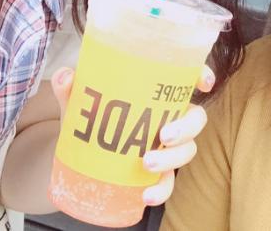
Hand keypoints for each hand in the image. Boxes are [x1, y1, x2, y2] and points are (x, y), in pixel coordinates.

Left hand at [50, 64, 215, 206]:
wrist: (76, 156)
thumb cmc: (88, 118)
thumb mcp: (79, 100)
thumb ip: (71, 86)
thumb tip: (67, 76)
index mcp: (156, 93)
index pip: (187, 79)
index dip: (203, 76)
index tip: (203, 83)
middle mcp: (169, 118)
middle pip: (195, 119)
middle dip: (186, 127)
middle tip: (163, 134)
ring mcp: (166, 148)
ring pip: (187, 151)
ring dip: (173, 159)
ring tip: (147, 164)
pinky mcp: (156, 174)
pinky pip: (168, 183)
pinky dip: (161, 191)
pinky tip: (146, 195)